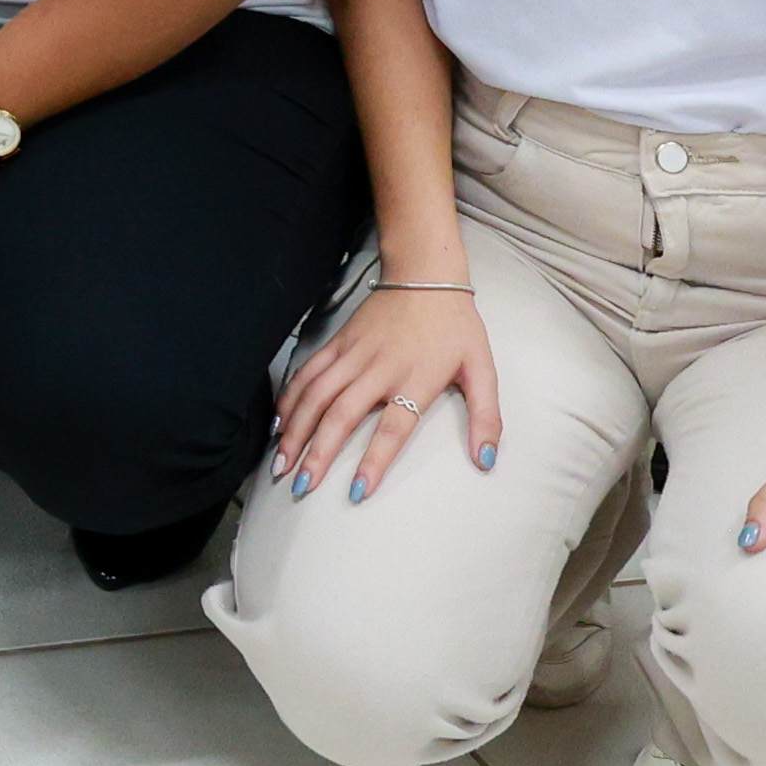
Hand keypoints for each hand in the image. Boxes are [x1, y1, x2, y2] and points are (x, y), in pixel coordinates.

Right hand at [272, 280, 500, 501]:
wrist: (425, 274)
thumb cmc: (456, 325)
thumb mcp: (482, 369)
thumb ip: (486, 417)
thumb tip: (487, 461)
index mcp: (415, 379)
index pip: (393, 428)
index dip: (374, 460)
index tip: (356, 492)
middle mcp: (378, 369)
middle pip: (341, 415)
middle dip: (317, 453)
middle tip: (300, 486)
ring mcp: (353, 354)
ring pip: (315, 395)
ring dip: (296, 430)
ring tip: (281, 462)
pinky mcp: (337, 342)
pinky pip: (307, 373)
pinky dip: (290, 398)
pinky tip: (279, 422)